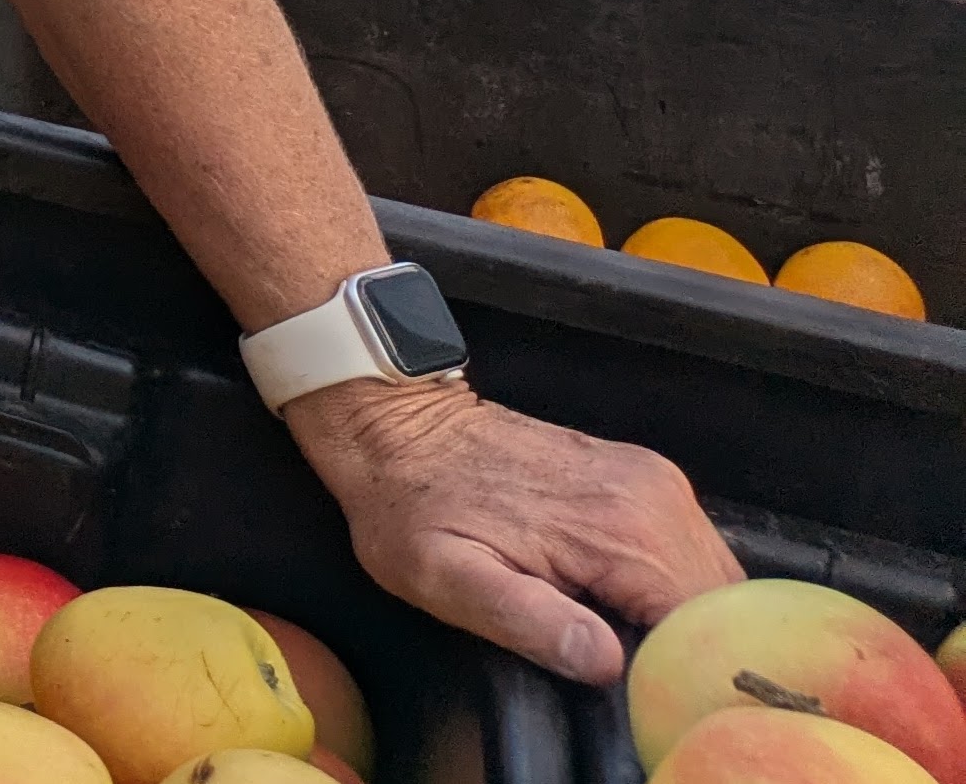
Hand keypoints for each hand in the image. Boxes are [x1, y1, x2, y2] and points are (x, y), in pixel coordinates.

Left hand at [284, 377, 736, 681]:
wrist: (394, 423)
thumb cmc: (412, 505)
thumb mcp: (446, 577)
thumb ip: (530, 621)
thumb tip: (605, 662)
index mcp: (619, 530)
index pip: (707, 630)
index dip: (686, 674)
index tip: (648, 693)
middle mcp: (652, 497)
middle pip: (722, 607)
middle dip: (692, 649)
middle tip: (635, 673)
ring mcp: (652, 480)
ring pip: (716, 581)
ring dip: (686, 620)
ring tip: (627, 640)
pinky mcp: (641, 476)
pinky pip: (691, 551)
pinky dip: (675, 589)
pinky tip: (625, 605)